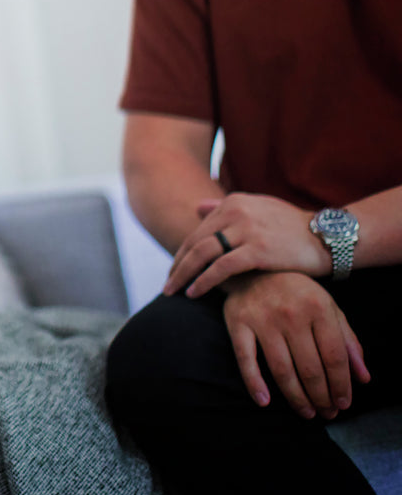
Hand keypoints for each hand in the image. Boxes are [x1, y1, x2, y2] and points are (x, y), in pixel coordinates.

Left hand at [164, 192, 328, 297]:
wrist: (327, 237)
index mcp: (233, 201)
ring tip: (173, 291)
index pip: (199, 231)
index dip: (183, 252)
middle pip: (196, 242)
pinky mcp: (257, 249)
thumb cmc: (292, 226)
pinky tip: (194, 292)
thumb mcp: (258, 208)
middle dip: (178, 265)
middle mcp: (235, 211)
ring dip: (184, 274)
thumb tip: (197, 207)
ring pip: (203, 253)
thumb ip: (226, 208)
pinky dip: (204, 280)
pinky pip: (221, 267)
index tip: (174, 270)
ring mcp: (246, 229)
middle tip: (167, 284)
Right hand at [223, 271, 368, 419]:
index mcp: (317, 307)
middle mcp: (290, 313)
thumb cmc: (296, 291)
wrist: (253, 267)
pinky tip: (264, 401)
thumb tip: (363, 378)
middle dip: (321, 397)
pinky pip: (246, 358)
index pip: (334, 357)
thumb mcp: (328, 307)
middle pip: (310, 368)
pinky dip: (254, 382)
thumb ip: (348, 341)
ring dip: (296, 398)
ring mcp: (262, 318)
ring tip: (306, 412)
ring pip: (282, 369)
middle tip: (325, 413)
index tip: (343, 404)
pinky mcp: (238, 322)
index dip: (341, 385)